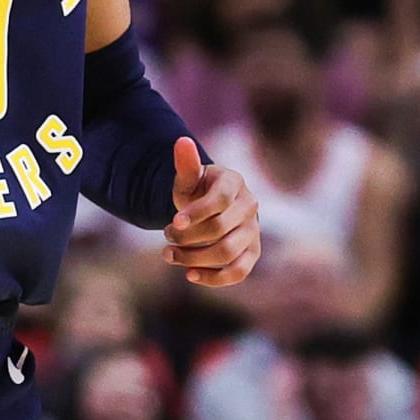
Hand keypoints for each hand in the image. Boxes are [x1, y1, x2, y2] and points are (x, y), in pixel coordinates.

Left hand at [163, 139, 260, 285]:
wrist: (211, 207)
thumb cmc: (198, 190)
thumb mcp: (189, 178)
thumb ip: (186, 164)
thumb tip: (182, 141)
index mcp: (234, 183)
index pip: (220, 200)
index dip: (196, 213)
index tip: (172, 223)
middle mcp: (250, 206)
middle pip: (220, 229)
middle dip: (187, 237)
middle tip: (165, 238)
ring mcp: (254, 231)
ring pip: (228, 252)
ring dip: (194, 258)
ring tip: (169, 255)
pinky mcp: (253, 253)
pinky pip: (239, 272)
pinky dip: (214, 278)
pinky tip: (189, 275)